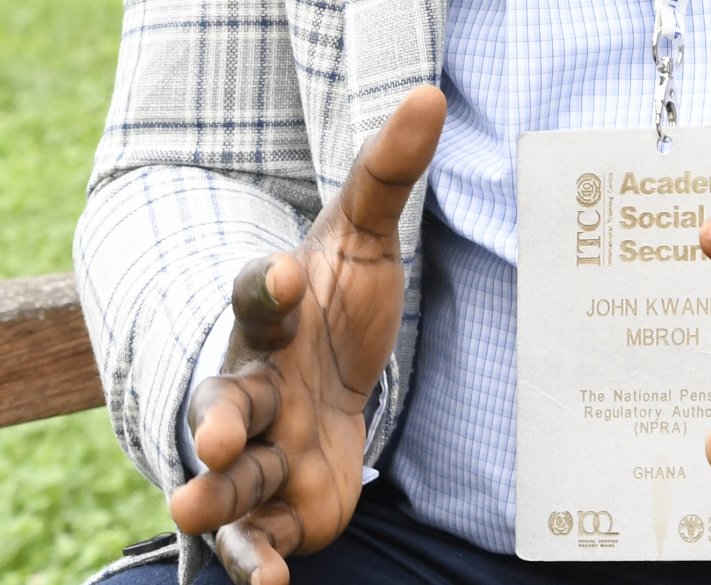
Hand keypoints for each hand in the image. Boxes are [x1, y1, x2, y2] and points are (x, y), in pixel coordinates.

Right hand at [168, 86, 445, 584]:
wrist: (330, 377)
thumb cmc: (339, 305)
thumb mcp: (366, 239)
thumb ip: (387, 174)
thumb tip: (432, 95)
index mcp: (273, 319)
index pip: (261, 297)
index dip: (267, 284)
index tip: (286, 269)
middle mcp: (253, 386)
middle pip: (225, 399)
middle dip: (216, 416)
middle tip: (212, 431)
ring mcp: (262, 451)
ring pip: (228, 476)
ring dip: (214, 494)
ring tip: (196, 504)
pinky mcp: (283, 504)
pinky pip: (260, 536)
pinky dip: (259, 561)